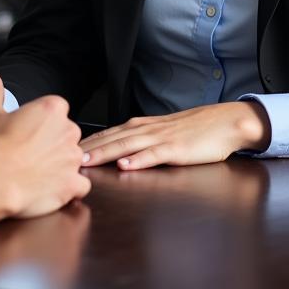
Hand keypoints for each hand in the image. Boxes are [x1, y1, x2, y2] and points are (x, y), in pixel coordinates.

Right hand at [0, 74, 90, 218]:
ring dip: (61, 165)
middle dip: (52, 143)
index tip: (28, 132)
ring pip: (73, 158)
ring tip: (37, 173)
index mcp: (53, 108)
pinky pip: (80, 184)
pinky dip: (70, 187)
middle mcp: (68, 130)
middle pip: (66, 134)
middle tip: (30, 153)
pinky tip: (51, 188)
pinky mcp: (74, 183)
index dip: (42, 122)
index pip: (56, 110)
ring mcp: (73, 158)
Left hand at [79, 101, 270, 169]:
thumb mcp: (162, 133)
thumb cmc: (194, 130)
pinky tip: (126, 165)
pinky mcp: (177, 150)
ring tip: (85, 161)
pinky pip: (155, 155)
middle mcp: (147, 129)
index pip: (108, 133)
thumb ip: (141, 140)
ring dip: (105, 153)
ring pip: (127, 146)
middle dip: (87, 148)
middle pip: (111, 138)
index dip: (87, 142)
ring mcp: (161, 139)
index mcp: (142, 126)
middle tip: (63, 156)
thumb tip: (118, 150)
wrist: (224, 122)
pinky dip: (139, 160)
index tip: (64, 149)